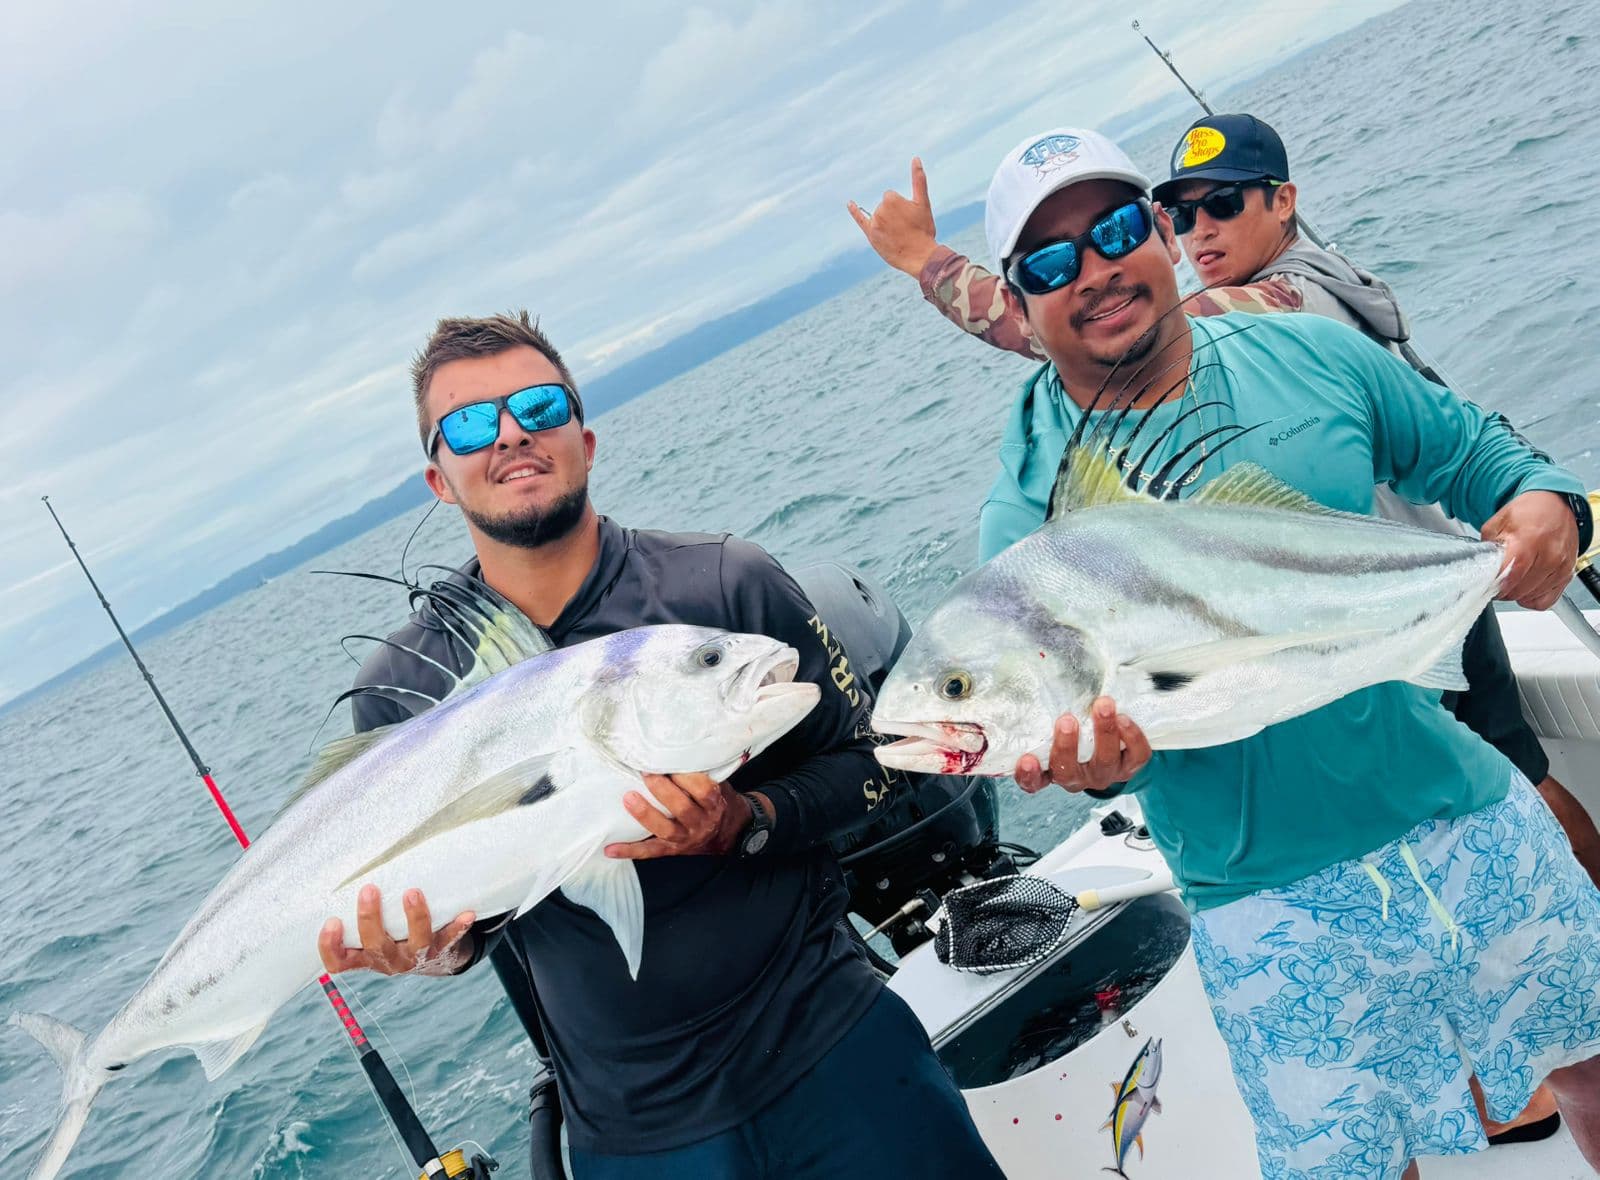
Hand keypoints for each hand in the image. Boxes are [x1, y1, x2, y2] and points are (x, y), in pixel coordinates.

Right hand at [318, 884, 474, 976]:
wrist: (431, 958)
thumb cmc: (391, 933)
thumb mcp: (372, 928)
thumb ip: (360, 907)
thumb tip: (350, 858)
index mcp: (365, 957)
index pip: (339, 962)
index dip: (330, 947)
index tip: (332, 921)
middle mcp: (388, 961)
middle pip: (376, 946)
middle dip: (370, 918)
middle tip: (369, 888)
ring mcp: (415, 957)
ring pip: (415, 942)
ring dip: (414, 918)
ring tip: (412, 892)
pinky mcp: (440, 949)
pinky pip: (450, 939)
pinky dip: (458, 927)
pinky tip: (467, 913)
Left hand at [605, 773, 750, 859]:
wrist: (730, 833)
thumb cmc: (719, 802)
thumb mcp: (720, 785)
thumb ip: (703, 772)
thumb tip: (679, 745)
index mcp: (714, 804)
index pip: (703, 790)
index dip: (686, 777)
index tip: (668, 760)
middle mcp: (701, 823)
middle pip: (682, 808)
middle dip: (661, 789)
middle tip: (645, 771)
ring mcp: (685, 839)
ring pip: (665, 829)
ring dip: (645, 814)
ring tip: (628, 798)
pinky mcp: (671, 850)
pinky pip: (649, 851)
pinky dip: (629, 850)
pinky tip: (610, 848)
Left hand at [847, 157, 937, 277]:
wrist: (920, 256)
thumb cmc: (923, 229)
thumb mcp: (923, 202)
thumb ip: (919, 179)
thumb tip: (915, 157)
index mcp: (890, 198)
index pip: (892, 198)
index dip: (903, 208)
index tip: (909, 218)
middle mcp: (879, 209)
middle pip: (886, 207)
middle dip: (895, 215)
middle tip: (906, 228)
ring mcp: (874, 223)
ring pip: (880, 216)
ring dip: (888, 223)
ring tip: (899, 235)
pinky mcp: (871, 235)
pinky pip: (860, 219)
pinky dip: (855, 211)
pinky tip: (850, 203)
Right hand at [1014, 697, 1150, 793]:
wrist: (1106, 746)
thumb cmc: (1072, 732)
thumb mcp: (1051, 728)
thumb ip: (1040, 716)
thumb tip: (1026, 680)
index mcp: (1052, 772)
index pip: (1033, 782)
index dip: (1029, 774)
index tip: (1026, 758)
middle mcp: (1077, 777)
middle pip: (1068, 771)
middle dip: (1067, 746)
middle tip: (1066, 719)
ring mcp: (1104, 774)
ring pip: (1105, 761)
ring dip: (1104, 732)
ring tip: (1103, 705)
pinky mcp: (1129, 767)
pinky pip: (1136, 757)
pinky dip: (1132, 737)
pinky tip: (1124, 718)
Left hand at [1480, 490, 1578, 609]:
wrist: (1554, 503)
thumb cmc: (1527, 512)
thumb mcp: (1497, 523)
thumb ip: (1487, 548)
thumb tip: (1480, 569)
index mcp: (1529, 541)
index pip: (1509, 576)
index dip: (1495, 584)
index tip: (1487, 583)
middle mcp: (1549, 555)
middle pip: (1519, 590)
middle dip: (1503, 590)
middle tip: (1497, 581)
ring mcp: (1561, 566)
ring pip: (1532, 597)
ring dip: (1518, 594)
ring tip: (1512, 579)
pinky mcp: (1567, 574)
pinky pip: (1547, 600)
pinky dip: (1534, 598)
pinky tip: (1526, 587)